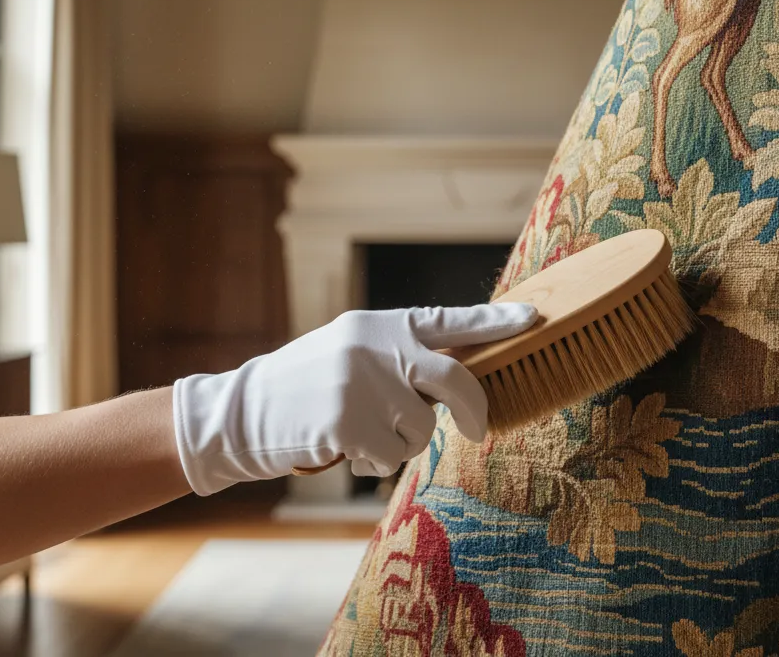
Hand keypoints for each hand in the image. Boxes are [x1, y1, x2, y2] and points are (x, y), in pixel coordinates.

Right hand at [172, 302, 536, 494]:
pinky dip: (375, 461)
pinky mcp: (348, 421)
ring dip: (402, 441)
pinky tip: (345, 447)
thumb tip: (455, 377)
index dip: (495, 320)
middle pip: (455, 378)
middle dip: (474, 407)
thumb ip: (399, 356)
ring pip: (422, 427)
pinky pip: (391, 455)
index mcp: (383, 324)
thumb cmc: (307, 384)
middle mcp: (377, 345)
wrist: (245, 409)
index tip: (533, 318)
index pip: (450, 318)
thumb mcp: (353, 351)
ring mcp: (363, 381)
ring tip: (364, 432)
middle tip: (479, 428)